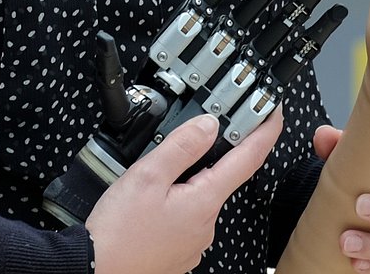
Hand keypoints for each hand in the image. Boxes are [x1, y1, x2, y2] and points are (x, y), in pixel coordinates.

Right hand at [86, 110, 282, 273]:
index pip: (249, 158)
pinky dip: (175, 202)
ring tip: (153, 180)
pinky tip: (151, 204)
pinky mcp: (180, 250)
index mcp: (205, 201)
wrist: (96, 271)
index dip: (265, 131)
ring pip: (199, 197)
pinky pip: (186, 217)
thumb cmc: (118, 232)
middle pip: (221, 177)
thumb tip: (208, 125)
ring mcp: (195, 240)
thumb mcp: (147, 176)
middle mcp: (207, 224)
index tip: (273, 112)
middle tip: (188, 140)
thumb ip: (181, 146)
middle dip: (208, 157)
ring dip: (186, 182)